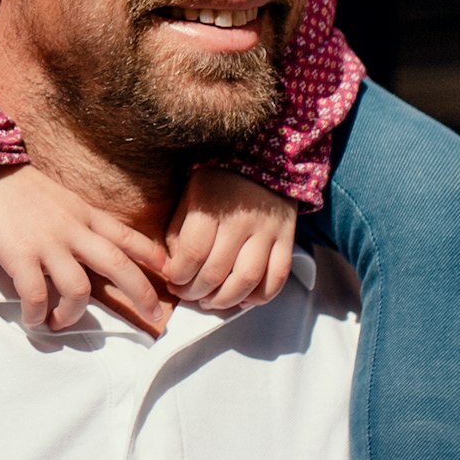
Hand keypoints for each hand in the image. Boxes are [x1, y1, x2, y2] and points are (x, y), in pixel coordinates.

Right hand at [0, 164, 166, 330]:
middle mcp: (73, 230)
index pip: (126, 236)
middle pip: (117, 265)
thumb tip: (90, 248)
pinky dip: (37, 314)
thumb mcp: (62, 200)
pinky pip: (35, 294)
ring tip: (61, 325)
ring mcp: (47, 244)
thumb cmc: (20, 188)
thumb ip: (79, 222)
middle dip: (141, 293)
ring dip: (74, 315)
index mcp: (85, 215)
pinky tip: (34, 321)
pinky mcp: (19, 255)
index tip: (169, 272)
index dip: (151, 255)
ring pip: (78, 288)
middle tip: (153, 317)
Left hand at [161, 168, 296, 312]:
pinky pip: (278, 277)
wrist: (265, 158)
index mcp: (211, 208)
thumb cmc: (219, 180)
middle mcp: (240, 221)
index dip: (178, 277)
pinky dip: (261, 296)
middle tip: (188, 294)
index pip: (192, 255)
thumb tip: (174, 268)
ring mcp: (267, 232)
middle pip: (216, 273)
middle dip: (196, 292)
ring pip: (247, 280)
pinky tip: (244, 298)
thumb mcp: (189, 195)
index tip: (173, 281)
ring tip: (211, 301)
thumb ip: (178, 231)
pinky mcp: (287, 239)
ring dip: (225, 300)